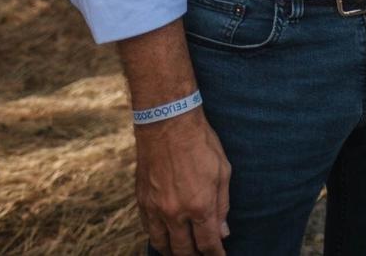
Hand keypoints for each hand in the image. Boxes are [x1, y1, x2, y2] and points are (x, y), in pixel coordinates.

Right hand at [132, 108, 230, 255]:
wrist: (167, 122)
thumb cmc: (200, 143)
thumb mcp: (223, 171)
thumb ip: (222, 205)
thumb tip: (223, 231)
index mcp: (199, 206)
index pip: (207, 244)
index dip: (215, 255)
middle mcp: (175, 212)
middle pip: (183, 250)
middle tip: (202, 255)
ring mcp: (155, 208)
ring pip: (162, 243)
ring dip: (173, 251)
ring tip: (182, 251)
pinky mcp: (141, 200)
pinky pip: (147, 228)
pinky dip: (157, 237)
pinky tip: (164, 236)